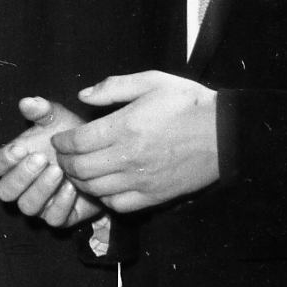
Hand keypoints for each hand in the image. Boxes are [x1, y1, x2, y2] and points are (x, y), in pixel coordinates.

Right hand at [0, 96, 102, 227]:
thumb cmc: (70, 136)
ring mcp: (39, 204)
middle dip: (22, 176)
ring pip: (27, 206)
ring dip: (41, 189)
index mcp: (14, 162)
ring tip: (59, 171)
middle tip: (41, 159)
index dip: (3, 159)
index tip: (20, 148)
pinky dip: (61, 203)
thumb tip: (27, 102)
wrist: (99, 157)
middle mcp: (22, 186)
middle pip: (5, 191)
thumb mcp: (57, 118)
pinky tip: (72, 186)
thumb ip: (41, 110)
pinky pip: (54, 219)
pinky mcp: (59, 217)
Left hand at [51, 70, 220, 212]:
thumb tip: (83, 95)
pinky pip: (119, 205)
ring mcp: (142, 180)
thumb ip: (112, 87)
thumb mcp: (151, 81)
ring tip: (78, 172)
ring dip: (80, 182)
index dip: (62, 142)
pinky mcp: (156, 196)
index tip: (59, 140)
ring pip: (96, 189)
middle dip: (64, 163)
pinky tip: (104, 186)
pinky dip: (104, 198)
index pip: (78, 141)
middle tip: (63, 157)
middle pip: (81, 169)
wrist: (226, 135)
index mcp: (124, 127)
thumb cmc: (188, 104)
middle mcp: (129, 157)